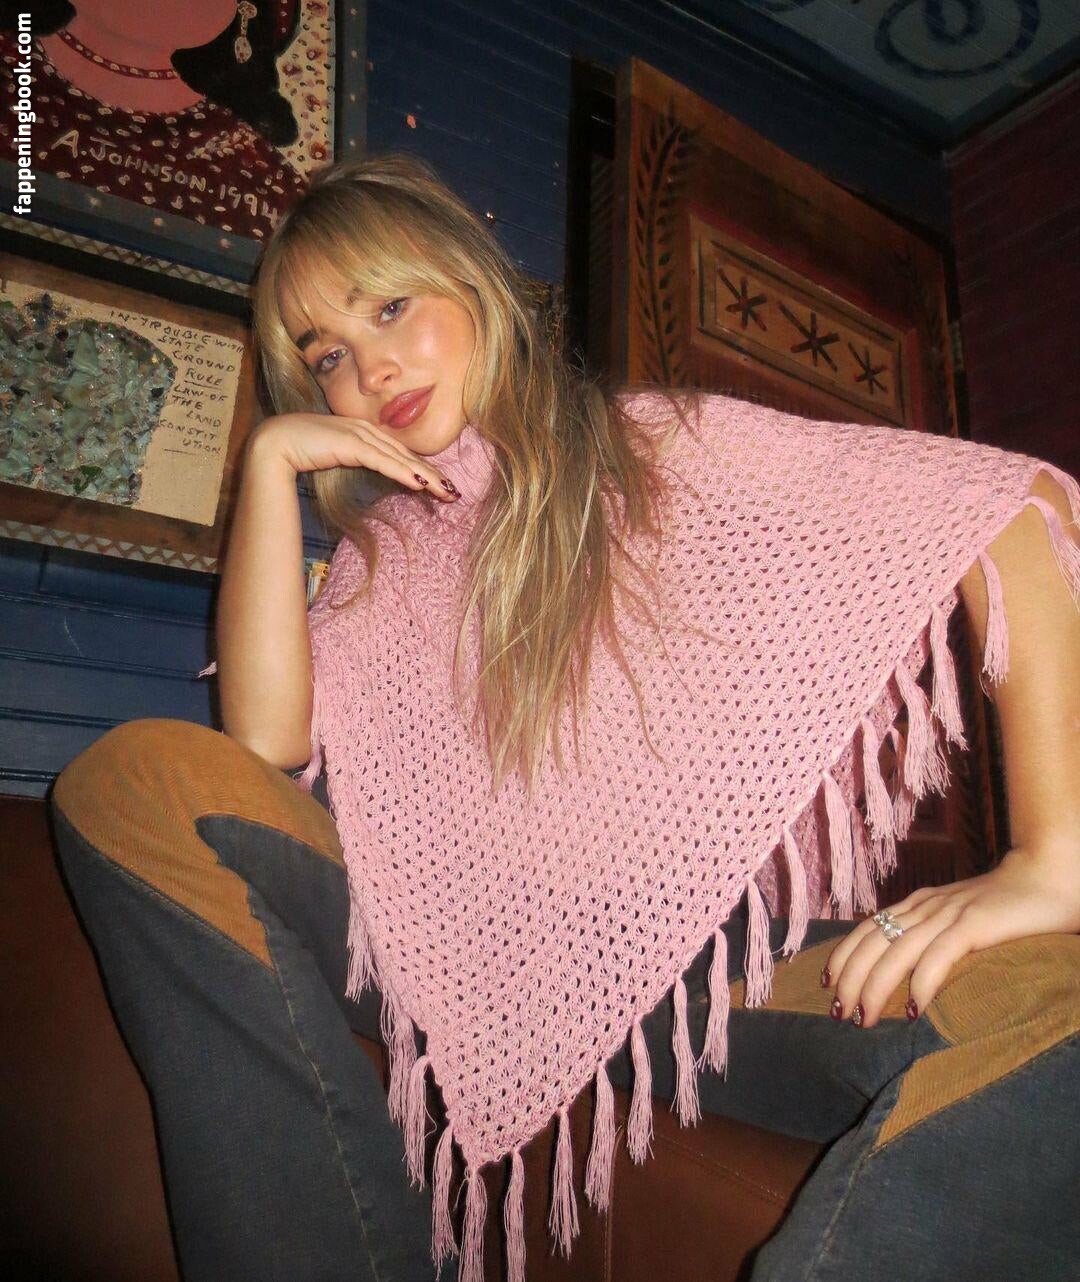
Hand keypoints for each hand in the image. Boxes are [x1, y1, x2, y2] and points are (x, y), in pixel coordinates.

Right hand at [248, 412, 458, 499]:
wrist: (274, 443)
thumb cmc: (299, 451)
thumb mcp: (335, 455)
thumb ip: (354, 459)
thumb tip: (372, 470)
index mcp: (363, 431)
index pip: (399, 453)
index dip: (422, 468)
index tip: (441, 485)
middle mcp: (365, 429)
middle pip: (406, 455)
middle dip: (433, 475)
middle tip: (454, 493)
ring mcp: (359, 434)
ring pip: (400, 458)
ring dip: (426, 477)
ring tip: (446, 493)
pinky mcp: (351, 443)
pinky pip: (384, 461)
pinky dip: (404, 472)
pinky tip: (421, 484)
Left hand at [823, 842, 1079, 1027]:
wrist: (1048, 873)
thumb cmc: (1007, 903)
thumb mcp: (959, 916)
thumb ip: (936, 933)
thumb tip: (911, 968)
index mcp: (917, 904)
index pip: (866, 929)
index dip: (842, 957)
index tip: (827, 984)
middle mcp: (924, 906)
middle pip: (871, 943)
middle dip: (849, 979)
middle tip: (839, 1013)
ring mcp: (948, 914)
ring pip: (896, 952)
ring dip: (874, 988)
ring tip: (863, 1018)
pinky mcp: (974, 924)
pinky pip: (938, 956)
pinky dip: (922, 984)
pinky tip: (913, 1010)